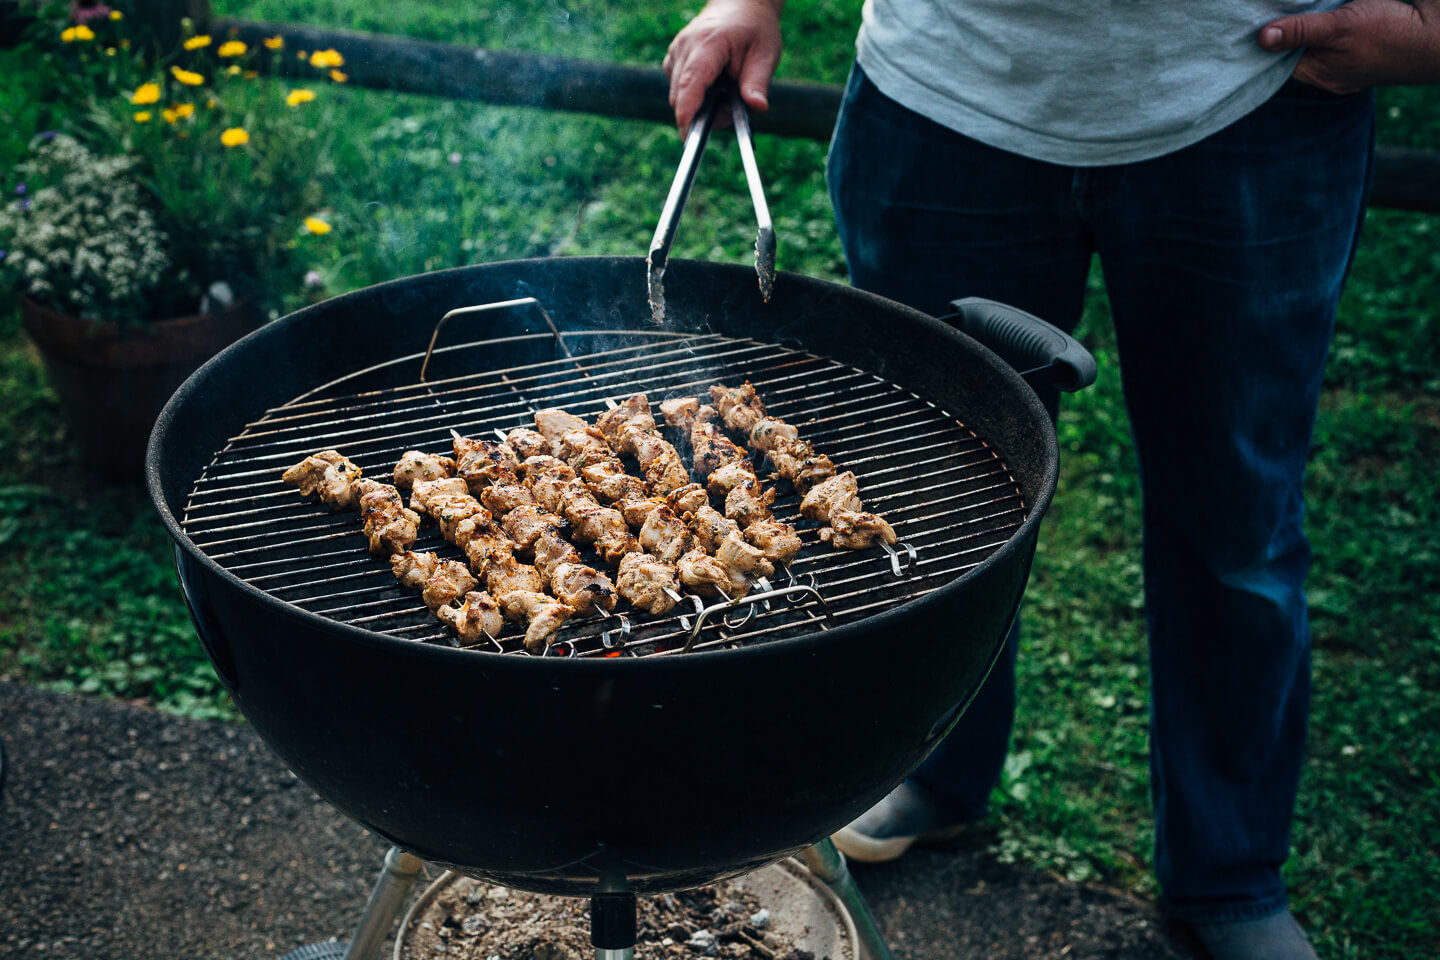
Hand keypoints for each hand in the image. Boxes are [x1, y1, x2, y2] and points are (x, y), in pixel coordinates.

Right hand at [664, 0, 784, 135]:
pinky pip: (678, 88)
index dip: (687, 112)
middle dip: (703, 114)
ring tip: (727, 91)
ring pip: (678, 95)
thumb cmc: (755, 30)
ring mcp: (675, 52)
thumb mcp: (765, 54)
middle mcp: (684, 47)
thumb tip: (757, 107)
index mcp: (708, 43)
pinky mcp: (673, 59)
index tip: (688, 137)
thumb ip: (757, 82)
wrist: (740, 5)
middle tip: (733, 110)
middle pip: (681, 96)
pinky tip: (714, 85)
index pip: (691, 82)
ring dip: (700, 105)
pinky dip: (695, 95)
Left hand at [1259, 0, 1439, 92]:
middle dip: (1287, 30)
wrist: (1436, 37)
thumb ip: (1301, 31)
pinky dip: (1325, 27)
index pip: (1278, 58)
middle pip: (1295, 52)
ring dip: (1307, 25)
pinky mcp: (1359, 55)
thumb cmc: (1389, 32)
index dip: (1268, 38)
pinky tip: (1327, 12)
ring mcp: (1344, 67)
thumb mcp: (1340, 26)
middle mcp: (1327, 75)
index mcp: (1318, 73)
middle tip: (1276, 8)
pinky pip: (1332, 43)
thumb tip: (1262, 38)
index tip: (1258, 18)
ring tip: (1303, 9)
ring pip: (1314, 45)